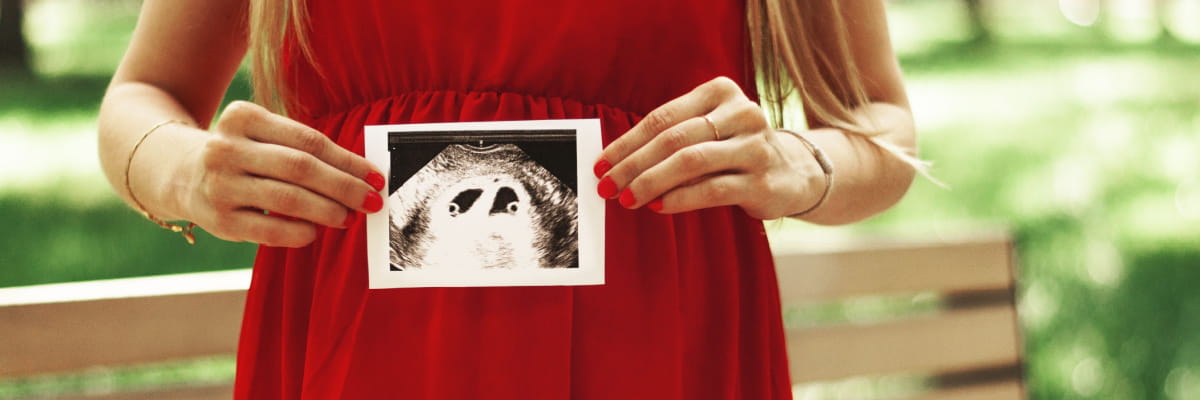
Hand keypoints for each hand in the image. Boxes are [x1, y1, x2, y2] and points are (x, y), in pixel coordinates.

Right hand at [175, 101, 385, 246]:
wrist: (179, 172)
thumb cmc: (242, 154)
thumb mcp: (263, 136)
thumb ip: (303, 149)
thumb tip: (360, 176)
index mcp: (243, 117)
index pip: (309, 141)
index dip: (348, 161)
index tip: (375, 176)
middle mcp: (226, 147)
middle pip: (300, 168)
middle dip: (344, 187)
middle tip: (371, 200)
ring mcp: (219, 184)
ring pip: (287, 199)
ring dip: (326, 210)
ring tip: (348, 217)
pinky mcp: (219, 219)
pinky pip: (269, 230)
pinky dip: (299, 232)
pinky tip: (314, 231)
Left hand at [593, 76, 823, 219]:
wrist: (793, 172)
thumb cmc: (732, 150)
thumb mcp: (705, 132)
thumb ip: (669, 140)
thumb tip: (615, 165)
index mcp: (720, 92)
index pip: (662, 117)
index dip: (626, 143)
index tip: (600, 165)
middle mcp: (741, 113)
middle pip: (674, 139)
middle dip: (633, 165)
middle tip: (606, 186)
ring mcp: (755, 147)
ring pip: (691, 162)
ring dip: (652, 182)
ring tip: (628, 199)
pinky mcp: (763, 181)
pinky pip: (713, 189)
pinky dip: (681, 198)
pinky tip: (659, 206)